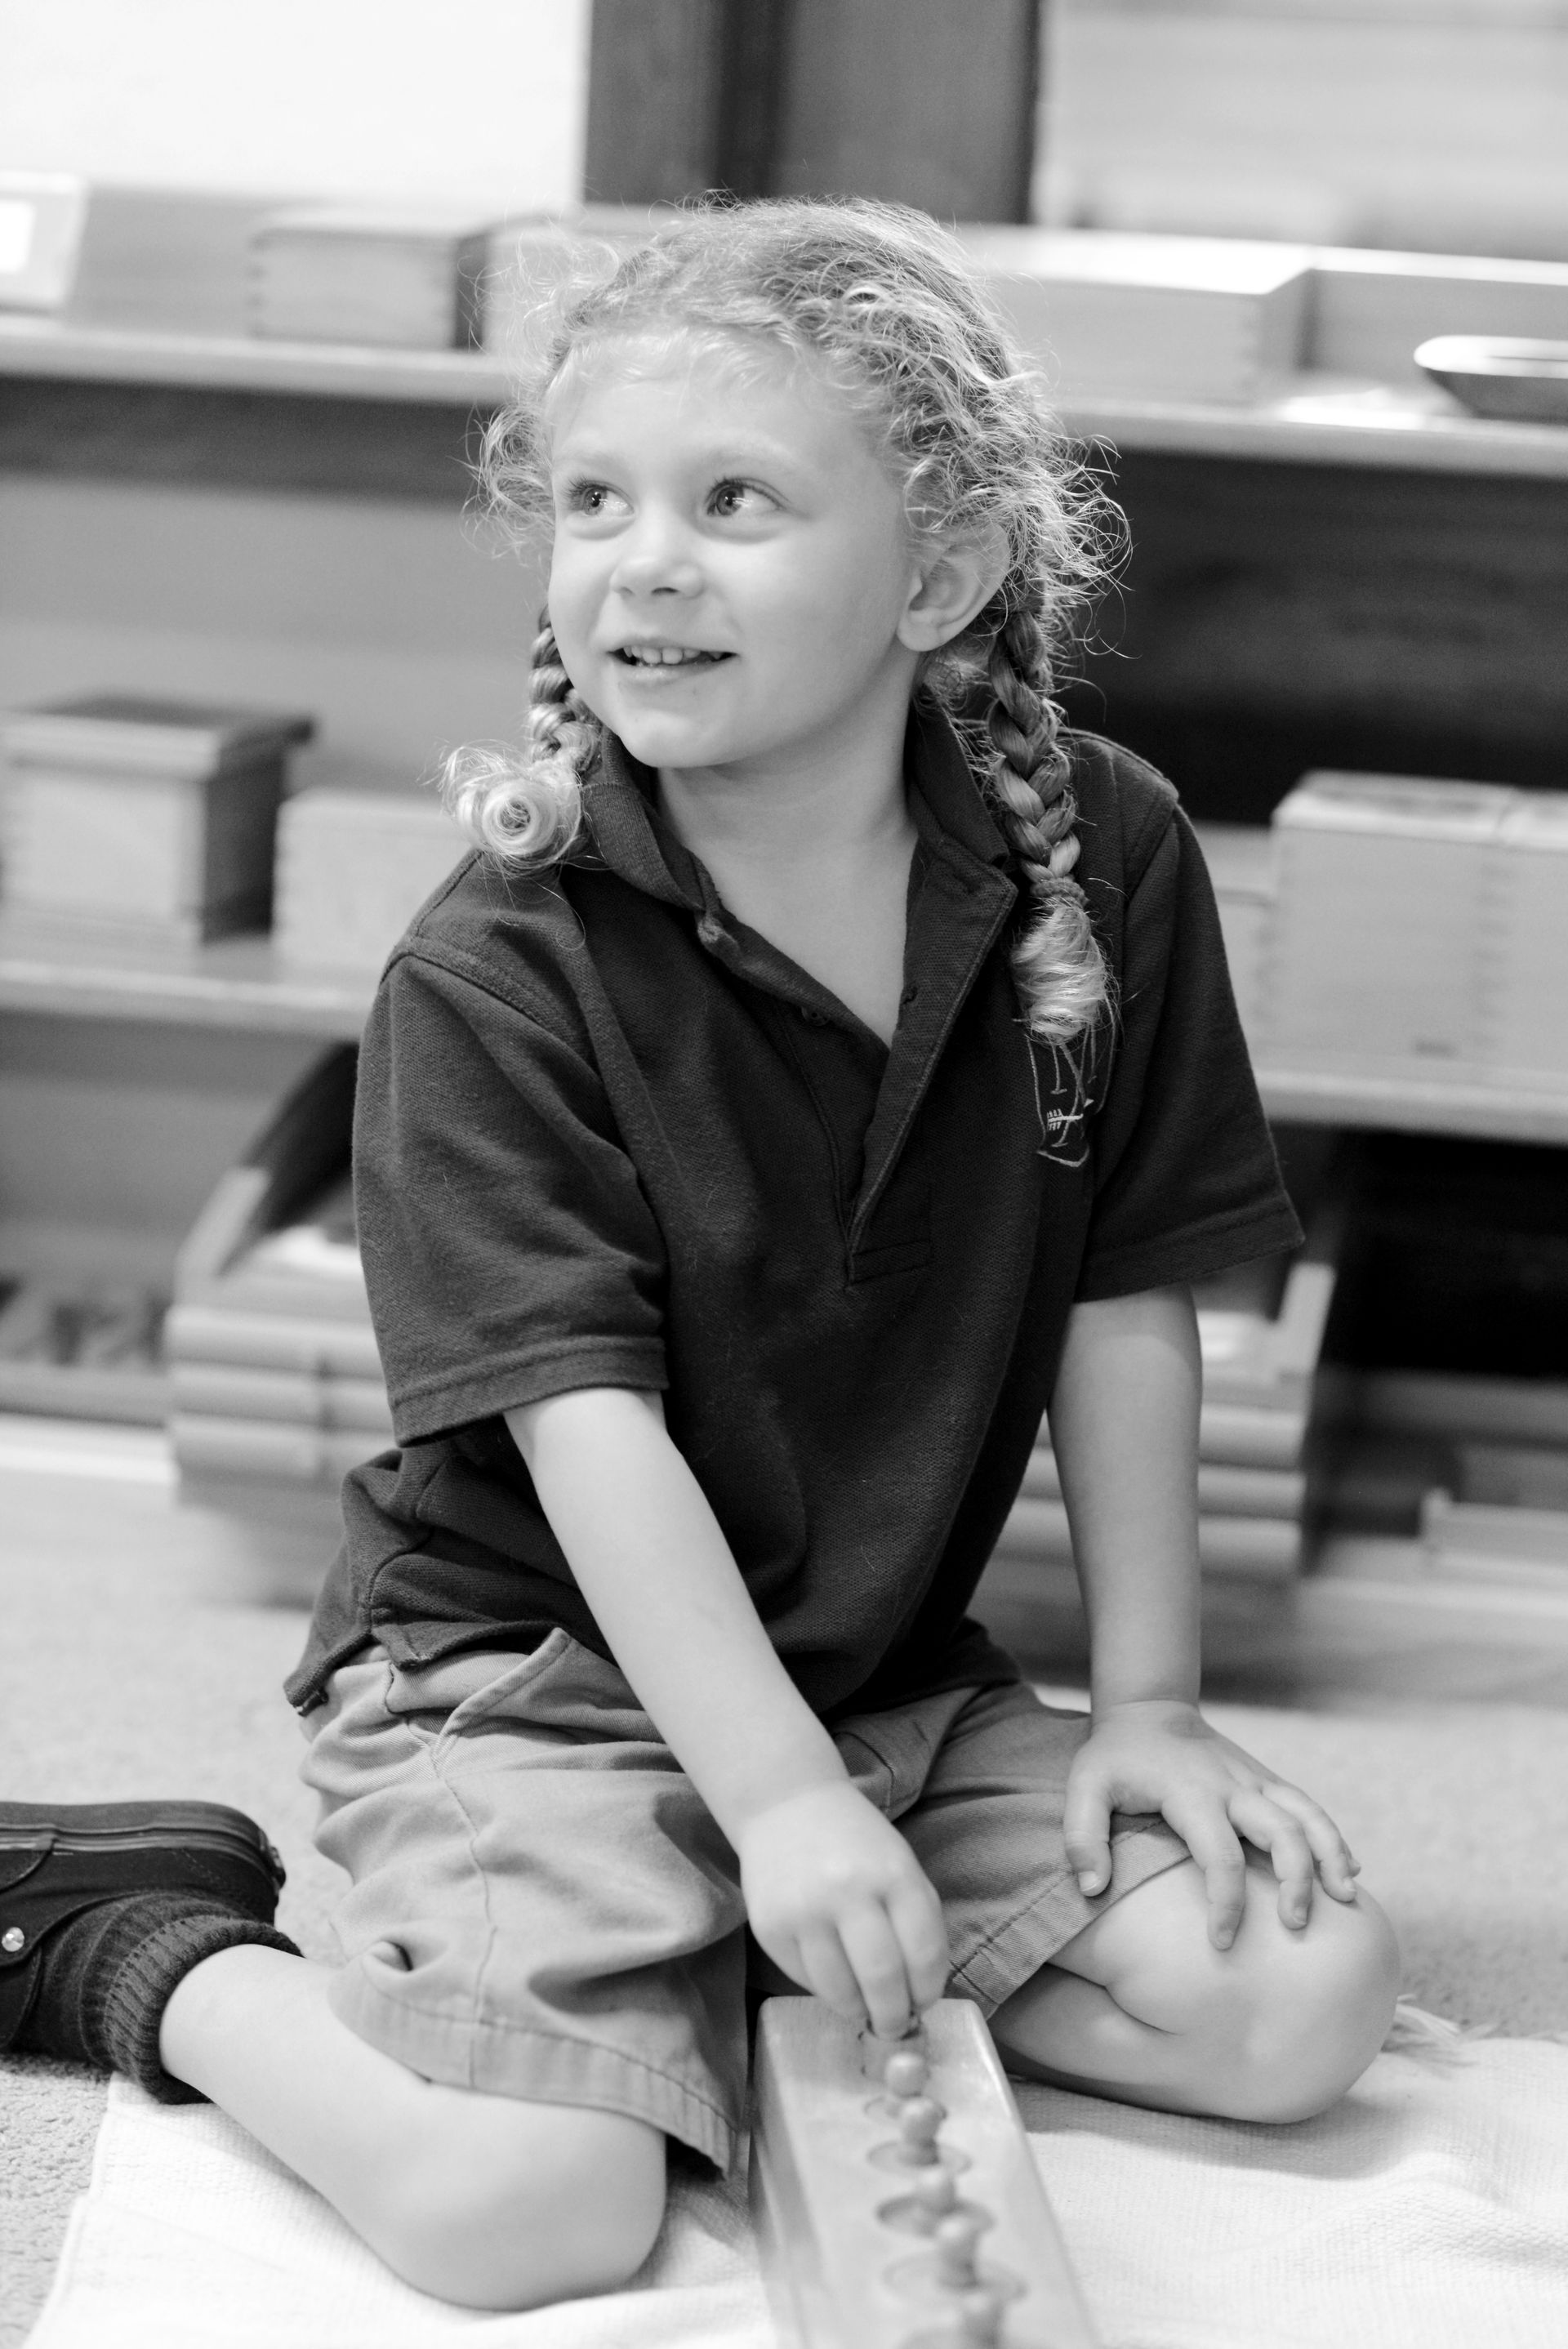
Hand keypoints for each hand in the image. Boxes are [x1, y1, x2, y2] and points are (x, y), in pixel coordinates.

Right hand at [739, 1781, 949, 2035]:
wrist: (787, 1806)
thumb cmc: (856, 1843)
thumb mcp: (900, 1866)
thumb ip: (916, 1923)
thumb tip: (919, 1995)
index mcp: (894, 1873)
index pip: (924, 1953)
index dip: (929, 1990)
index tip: (924, 2003)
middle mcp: (848, 1891)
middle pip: (882, 1979)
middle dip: (894, 2016)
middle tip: (895, 2026)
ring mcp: (804, 1911)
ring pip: (840, 1991)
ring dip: (859, 2011)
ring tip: (865, 2009)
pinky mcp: (770, 1928)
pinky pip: (804, 1981)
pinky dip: (825, 1991)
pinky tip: (834, 1979)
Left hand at [1065, 1699, 1360, 1950]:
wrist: (1149, 1709)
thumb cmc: (1115, 1757)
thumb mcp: (1084, 1787)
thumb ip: (1082, 1837)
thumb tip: (1092, 1890)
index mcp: (1191, 1793)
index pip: (1220, 1856)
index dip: (1226, 1904)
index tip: (1222, 1944)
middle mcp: (1232, 1785)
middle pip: (1281, 1832)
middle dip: (1296, 1881)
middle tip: (1296, 1927)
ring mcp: (1255, 1779)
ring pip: (1308, 1814)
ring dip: (1331, 1854)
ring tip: (1346, 1898)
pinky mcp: (1266, 1779)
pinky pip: (1309, 1807)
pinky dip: (1333, 1836)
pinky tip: (1349, 1869)